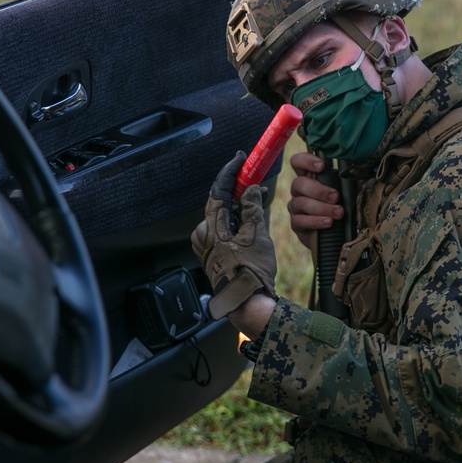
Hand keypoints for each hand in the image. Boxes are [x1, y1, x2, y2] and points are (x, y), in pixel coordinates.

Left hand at [191, 152, 276, 318]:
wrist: (246, 303)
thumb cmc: (252, 272)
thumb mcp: (258, 234)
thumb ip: (253, 207)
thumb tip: (252, 189)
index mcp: (212, 226)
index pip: (219, 189)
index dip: (230, 171)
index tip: (240, 160)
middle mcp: (203, 233)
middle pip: (220, 202)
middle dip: (238, 191)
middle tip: (255, 181)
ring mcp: (205, 245)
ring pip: (222, 216)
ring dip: (239, 207)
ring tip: (258, 204)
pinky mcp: (211, 253)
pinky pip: (221, 229)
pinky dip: (235, 221)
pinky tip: (250, 223)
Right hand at [287, 152, 345, 248]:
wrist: (343, 234)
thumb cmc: (347, 206)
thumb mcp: (351, 189)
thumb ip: (351, 177)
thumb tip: (358, 166)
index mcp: (310, 177)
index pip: (298, 162)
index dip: (305, 161)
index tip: (322, 167)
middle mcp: (299, 191)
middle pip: (298, 183)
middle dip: (318, 190)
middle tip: (336, 197)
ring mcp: (296, 208)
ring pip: (300, 203)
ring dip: (321, 208)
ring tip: (338, 213)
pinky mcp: (296, 225)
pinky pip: (299, 221)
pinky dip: (315, 221)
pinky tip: (328, 223)